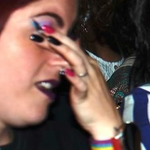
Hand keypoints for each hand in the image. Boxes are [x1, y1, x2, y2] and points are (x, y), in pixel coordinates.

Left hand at [37, 24, 119, 140]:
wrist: (106, 122)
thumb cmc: (93, 102)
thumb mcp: (85, 81)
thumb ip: (77, 67)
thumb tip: (70, 54)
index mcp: (89, 66)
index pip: (73, 47)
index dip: (60, 37)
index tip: (44, 29)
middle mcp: (89, 71)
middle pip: (74, 50)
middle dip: (59, 38)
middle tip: (43, 28)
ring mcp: (88, 82)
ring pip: (77, 62)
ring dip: (64, 51)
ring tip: (51, 41)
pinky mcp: (84, 95)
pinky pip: (79, 84)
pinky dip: (73, 76)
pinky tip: (65, 70)